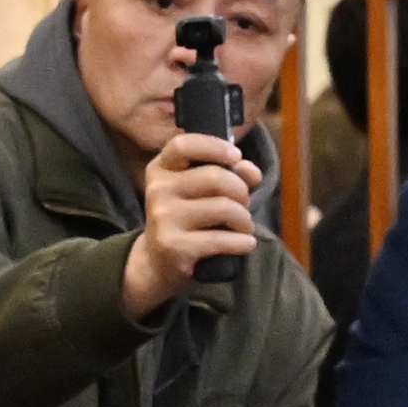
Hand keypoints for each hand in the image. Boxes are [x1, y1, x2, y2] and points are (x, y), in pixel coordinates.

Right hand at [122, 132, 262, 317]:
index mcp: (161, 169)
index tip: (236, 156)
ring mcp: (163, 218)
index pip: (183, 145)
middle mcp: (157, 190)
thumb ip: (228, 173)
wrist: (158, 261)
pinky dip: (243, 242)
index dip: (214, 146)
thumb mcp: (200, 190)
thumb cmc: (187, 219)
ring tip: (242, 228)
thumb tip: (250, 172)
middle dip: (241, 193)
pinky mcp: (173, 245)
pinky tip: (243, 244)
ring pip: (224, 207)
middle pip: (216, 177)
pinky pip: (223, 238)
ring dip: (245, 221)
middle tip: (242, 206)